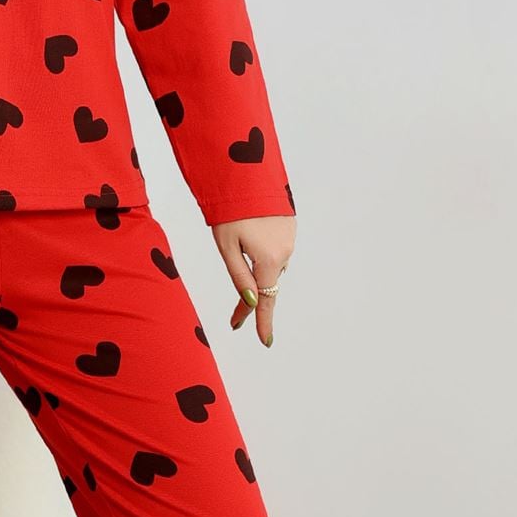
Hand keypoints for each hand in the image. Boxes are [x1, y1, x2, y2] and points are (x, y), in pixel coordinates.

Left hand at [213, 215, 295, 347]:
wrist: (246, 174)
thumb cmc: (230, 211)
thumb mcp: (227, 247)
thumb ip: (239, 277)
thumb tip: (251, 302)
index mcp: (268, 260)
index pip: (266, 300)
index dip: (263, 322)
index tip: (265, 342)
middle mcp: (284, 252)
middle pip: (266, 284)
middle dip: (251, 299)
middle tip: (234, 320)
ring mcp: (289, 239)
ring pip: (270, 266)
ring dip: (257, 271)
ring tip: (237, 258)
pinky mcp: (289, 228)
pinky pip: (276, 250)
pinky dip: (264, 254)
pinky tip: (252, 240)